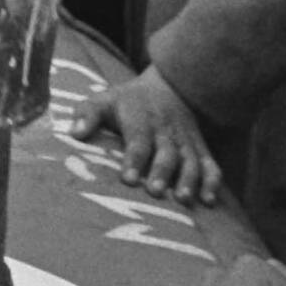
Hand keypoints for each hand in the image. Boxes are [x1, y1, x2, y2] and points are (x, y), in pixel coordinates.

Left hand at [66, 66, 224, 207]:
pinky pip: (210, 163)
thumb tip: (74, 133)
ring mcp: (185, 139)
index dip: (134, 159)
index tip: (128, 179)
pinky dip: (212, 181)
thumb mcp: (105, 100)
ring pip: (190, 159)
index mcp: (140, 119)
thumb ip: (87, 114)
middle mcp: (165, 130)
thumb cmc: (129, 101)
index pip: (137, 140)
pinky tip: (209, 201)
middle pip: (166, 152)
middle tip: (155, 191)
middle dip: (161, 171)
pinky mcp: (199, 147)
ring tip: (184, 199)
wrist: (168, 85)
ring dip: (188, 179)